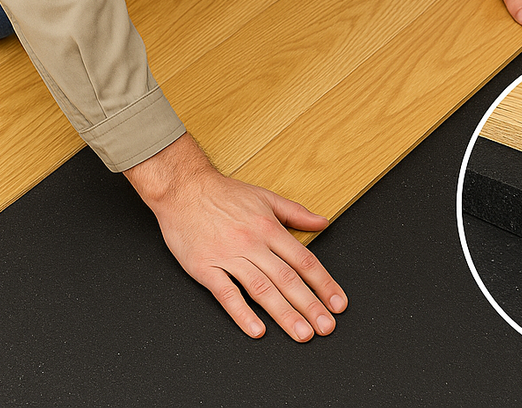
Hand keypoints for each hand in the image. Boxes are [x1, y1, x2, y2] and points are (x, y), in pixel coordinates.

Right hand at [124, 134, 346, 341]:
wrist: (184, 189)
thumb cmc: (224, 194)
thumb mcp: (266, 197)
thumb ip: (296, 213)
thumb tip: (324, 222)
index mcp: (269, 227)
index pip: (304, 260)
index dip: (324, 283)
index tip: (338, 302)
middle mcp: (252, 243)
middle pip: (287, 279)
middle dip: (310, 305)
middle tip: (326, 327)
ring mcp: (228, 256)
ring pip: (262, 289)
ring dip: (284, 314)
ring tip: (302, 334)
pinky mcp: (205, 267)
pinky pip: (226, 294)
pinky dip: (242, 313)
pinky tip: (257, 330)